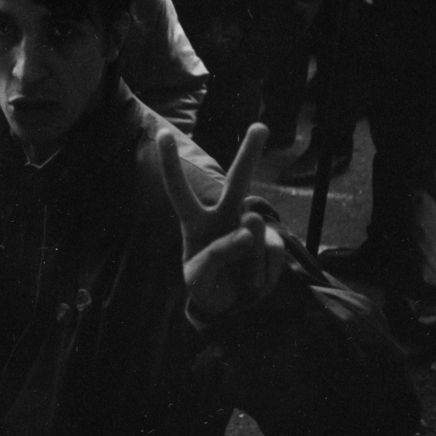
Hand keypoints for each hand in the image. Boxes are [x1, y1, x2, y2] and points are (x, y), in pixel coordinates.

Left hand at [158, 124, 289, 319]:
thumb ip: (216, 255)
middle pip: (237, 181)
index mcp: (195, 222)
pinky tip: (256, 280)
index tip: (162, 134)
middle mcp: (224, 217)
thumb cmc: (208, 287)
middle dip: (249, 153)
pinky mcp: (272, 243)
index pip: (178, 190)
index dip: (170, 164)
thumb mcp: (199, 279)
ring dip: (250, 265)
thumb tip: (248, 228)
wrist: (233, 309)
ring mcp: (250, 228)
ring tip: (241, 280)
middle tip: (261, 126)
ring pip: (255, 233)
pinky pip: (271, 255)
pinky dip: (264, 275)